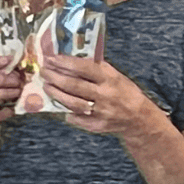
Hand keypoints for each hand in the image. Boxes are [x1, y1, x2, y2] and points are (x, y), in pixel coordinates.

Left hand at [38, 54, 157, 139]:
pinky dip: (65, 110)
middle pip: (74, 85)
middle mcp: (106, 96)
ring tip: (47, 86)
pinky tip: (59, 103)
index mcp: (111, 79)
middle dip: (55, 77)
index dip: (65, 62)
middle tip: (44, 71)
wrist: (139, 119)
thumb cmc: (125, 92)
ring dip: (55, 93)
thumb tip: (70, 60)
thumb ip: (97, 69)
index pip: (84, 68)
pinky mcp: (96, 125)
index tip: (52, 58)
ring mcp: (100, 112)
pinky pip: (75, 117)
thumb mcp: (116, 76)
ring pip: (71, 102)